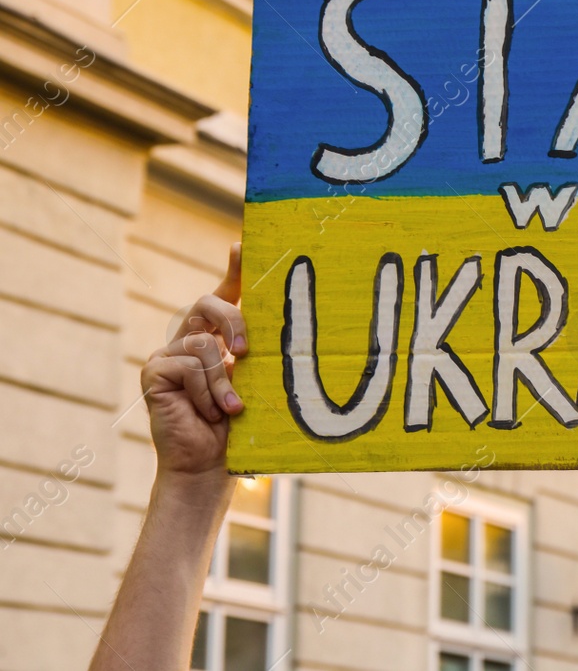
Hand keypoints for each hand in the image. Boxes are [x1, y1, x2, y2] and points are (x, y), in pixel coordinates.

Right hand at [141, 245, 245, 485]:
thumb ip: (260, 353)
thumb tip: (291, 326)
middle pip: (209, 303)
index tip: (243, 245)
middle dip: (234, 321)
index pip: (226, 294)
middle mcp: (191, 337)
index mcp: (218, 336)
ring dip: (223, 382)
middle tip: (247, 352)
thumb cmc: (239, 425)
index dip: (235, 269)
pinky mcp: (153, 370)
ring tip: (231, 408)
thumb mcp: (257, 381)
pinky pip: (187, 366)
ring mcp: (168, 352)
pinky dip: (206, 392)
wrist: (209, 465)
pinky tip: (208, 413)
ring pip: (204, 344)